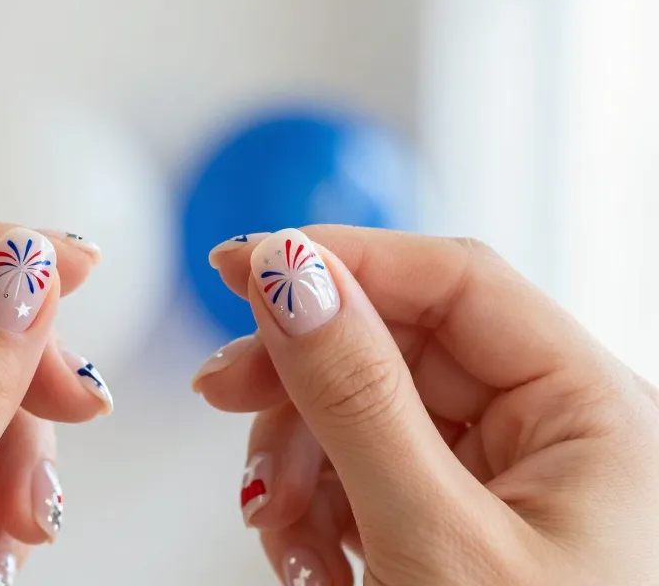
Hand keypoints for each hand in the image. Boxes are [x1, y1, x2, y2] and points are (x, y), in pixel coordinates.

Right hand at [198, 227, 658, 584]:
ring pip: (369, 411)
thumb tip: (289, 277)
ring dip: (301, 458)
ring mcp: (504, 481)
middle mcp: (555, 433)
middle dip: (302, 377)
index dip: (342, 259)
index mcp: (593, 413)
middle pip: (399, 344)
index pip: (454, 280)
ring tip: (279, 530)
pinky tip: (308, 558)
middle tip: (221, 393)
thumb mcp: (435, 543)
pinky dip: (319, 505)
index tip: (243, 265)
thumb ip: (357, 398)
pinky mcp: (461, 523)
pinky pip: (369, 474)